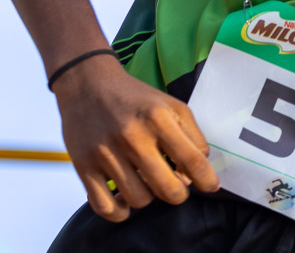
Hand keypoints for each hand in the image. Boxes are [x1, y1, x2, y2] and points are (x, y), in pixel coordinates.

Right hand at [53, 54, 220, 220]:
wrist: (88, 83)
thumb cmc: (135, 98)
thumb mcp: (170, 105)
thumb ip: (191, 137)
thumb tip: (196, 176)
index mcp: (158, 118)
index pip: (193, 161)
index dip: (207, 180)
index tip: (210, 186)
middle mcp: (133, 136)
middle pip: (168, 190)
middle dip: (178, 194)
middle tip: (174, 186)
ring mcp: (106, 153)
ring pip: (139, 201)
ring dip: (147, 196)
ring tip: (144, 180)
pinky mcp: (83, 166)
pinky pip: (106, 208)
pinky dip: (119, 212)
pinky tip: (123, 198)